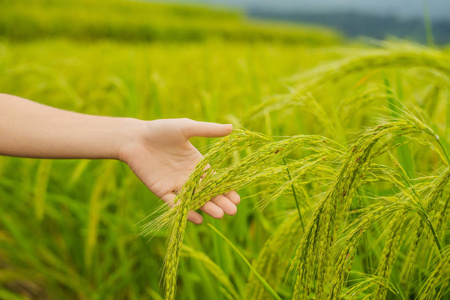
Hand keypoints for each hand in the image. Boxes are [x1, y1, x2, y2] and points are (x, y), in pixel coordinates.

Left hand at [118, 118, 239, 223]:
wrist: (135, 138)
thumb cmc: (160, 130)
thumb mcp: (186, 128)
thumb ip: (208, 130)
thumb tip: (231, 128)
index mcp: (197, 164)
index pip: (215, 180)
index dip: (226, 189)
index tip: (237, 197)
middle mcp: (189, 177)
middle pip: (207, 193)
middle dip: (220, 201)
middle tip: (232, 211)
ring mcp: (175, 185)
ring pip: (194, 200)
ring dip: (206, 207)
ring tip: (219, 214)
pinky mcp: (161, 191)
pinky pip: (174, 204)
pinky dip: (185, 211)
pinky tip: (197, 219)